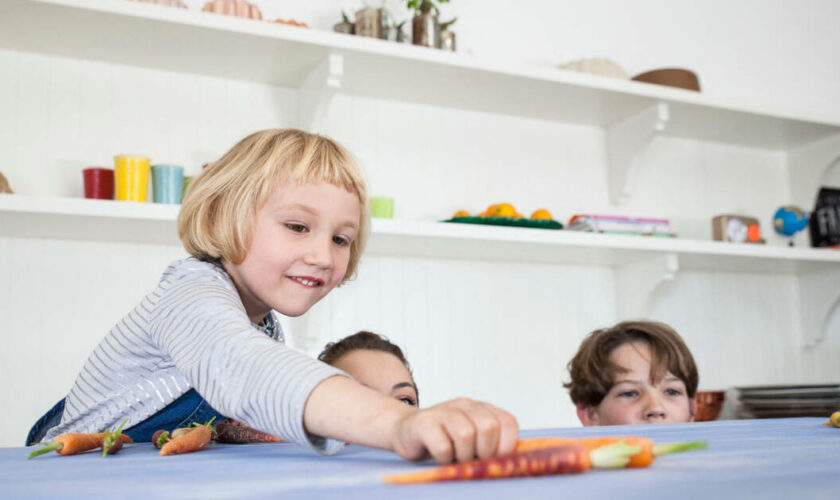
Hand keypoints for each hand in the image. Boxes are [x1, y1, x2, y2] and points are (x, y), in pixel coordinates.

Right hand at [390, 397, 518, 463]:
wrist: (405, 430)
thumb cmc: (444, 439)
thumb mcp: (472, 438)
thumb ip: (491, 443)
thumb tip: (511, 464)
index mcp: (481, 408)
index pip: (507, 422)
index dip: (506, 445)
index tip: (494, 458)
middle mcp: (464, 405)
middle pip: (488, 427)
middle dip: (484, 451)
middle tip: (472, 458)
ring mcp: (442, 411)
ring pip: (465, 435)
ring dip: (462, 455)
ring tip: (454, 456)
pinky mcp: (423, 423)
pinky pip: (443, 446)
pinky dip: (444, 458)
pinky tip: (440, 456)